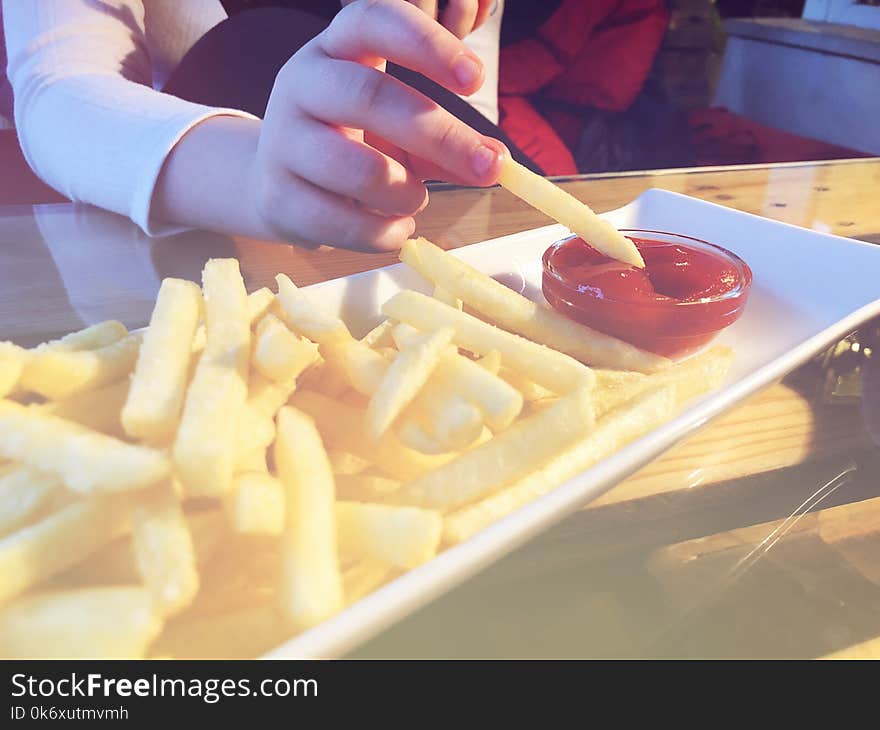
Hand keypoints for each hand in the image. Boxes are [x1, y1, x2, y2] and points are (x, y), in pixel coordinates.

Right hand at [250, 0, 507, 250]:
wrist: (275, 183)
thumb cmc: (350, 146)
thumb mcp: (397, 130)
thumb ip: (444, 143)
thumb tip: (495, 161)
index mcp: (334, 50)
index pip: (373, 20)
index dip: (426, 44)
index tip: (476, 79)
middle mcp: (301, 84)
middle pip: (369, 96)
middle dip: (439, 134)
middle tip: (489, 167)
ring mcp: (281, 141)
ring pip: (358, 168)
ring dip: (406, 194)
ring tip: (417, 201)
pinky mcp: (276, 197)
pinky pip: (340, 221)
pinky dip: (383, 233)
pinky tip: (396, 230)